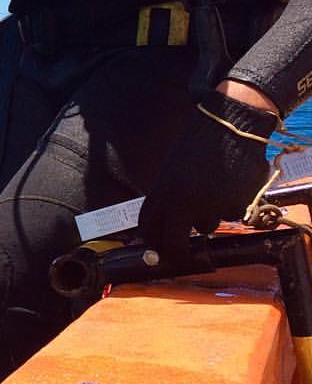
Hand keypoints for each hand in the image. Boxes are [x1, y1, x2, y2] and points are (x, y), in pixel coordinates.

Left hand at [138, 90, 277, 258]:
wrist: (229, 127)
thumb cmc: (198, 145)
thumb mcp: (172, 169)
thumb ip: (167, 197)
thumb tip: (162, 226)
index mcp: (162, 191)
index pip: (148, 227)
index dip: (152, 243)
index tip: (158, 251)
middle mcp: (183, 203)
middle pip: (173, 242)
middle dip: (178, 253)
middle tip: (184, 257)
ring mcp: (210, 206)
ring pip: (206, 226)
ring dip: (209, 217)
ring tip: (214, 189)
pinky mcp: (236, 205)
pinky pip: (231, 215)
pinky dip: (231, 206)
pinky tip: (231, 185)